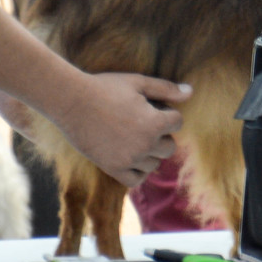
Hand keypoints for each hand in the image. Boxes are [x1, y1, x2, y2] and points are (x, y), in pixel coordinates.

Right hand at [57, 73, 188, 188]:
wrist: (71, 102)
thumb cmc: (105, 88)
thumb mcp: (138, 82)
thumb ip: (166, 89)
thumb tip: (190, 92)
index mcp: (154, 123)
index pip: (177, 122)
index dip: (166, 113)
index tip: (149, 106)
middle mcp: (145, 145)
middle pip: (169, 147)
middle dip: (161, 135)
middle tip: (141, 123)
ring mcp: (129, 159)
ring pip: (154, 164)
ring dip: (149, 152)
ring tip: (132, 137)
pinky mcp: (112, 169)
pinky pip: (136, 180)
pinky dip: (137, 171)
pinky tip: (129, 156)